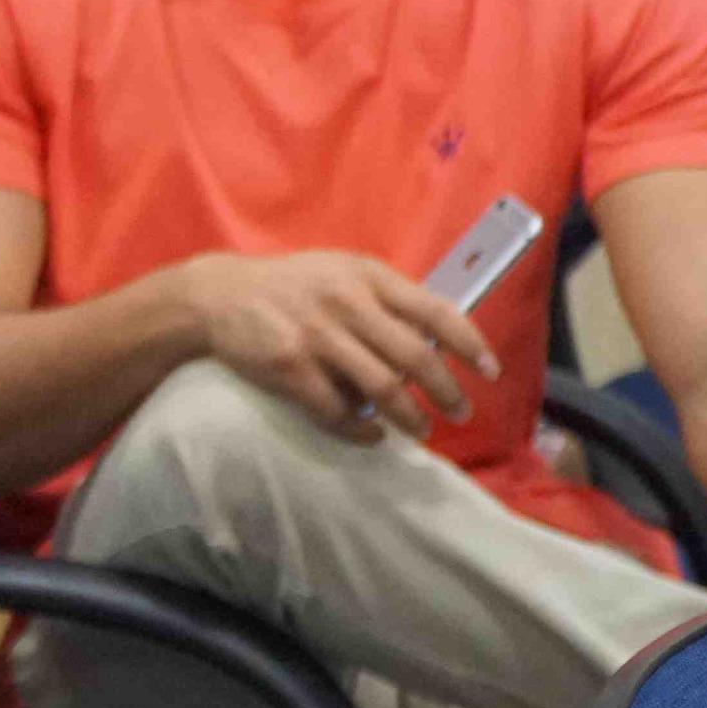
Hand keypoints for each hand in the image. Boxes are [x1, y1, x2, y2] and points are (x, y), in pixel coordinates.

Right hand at [183, 250, 499, 441]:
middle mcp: (346, 304)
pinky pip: (337, 410)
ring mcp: (317, 337)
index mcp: (366, 277)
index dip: (469, 344)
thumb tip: (435, 338)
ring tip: (420, 430)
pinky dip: (360, 430)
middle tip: (460, 412)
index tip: (489, 371)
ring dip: (410, 418)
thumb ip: (384, 297)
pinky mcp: (289, 368)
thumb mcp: (340, 272)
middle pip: (415, 357)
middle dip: (447, 391)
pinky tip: (371, 435)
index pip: (434, 311)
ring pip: (383, 389)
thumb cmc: (290, 285)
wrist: (217, 295)